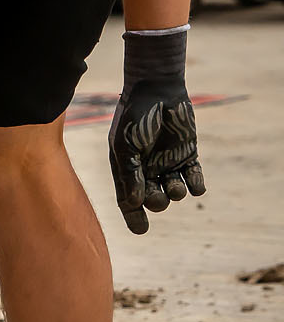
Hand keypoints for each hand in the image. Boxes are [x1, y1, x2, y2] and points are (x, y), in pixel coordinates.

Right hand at [110, 27, 203, 233]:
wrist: (158, 91)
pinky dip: (195, 185)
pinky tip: (194, 185)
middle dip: (155, 202)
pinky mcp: (187, 155)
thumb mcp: (125, 146)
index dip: (134, 217)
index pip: (127, 200)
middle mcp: (146, 170)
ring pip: (173, 192)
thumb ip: (130, 174)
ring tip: (175, 186)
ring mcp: (167, 163)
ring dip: (175, 194)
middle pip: (151, 199)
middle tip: (157, 193)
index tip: (141, 231)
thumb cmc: (135, 117)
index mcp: (125, 169)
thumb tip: (134, 203)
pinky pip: (193, 178)